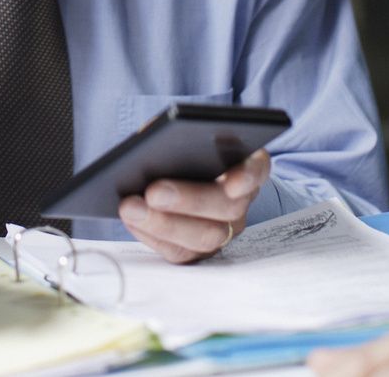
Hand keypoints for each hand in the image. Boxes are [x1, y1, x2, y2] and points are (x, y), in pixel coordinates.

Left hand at [118, 149, 270, 262]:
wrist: (175, 175)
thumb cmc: (180, 150)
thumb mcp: (180, 135)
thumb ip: (173, 135)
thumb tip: (149, 141)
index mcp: (244, 163)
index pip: (257, 169)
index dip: (248, 177)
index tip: (232, 183)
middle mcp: (241, 200)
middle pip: (227, 207)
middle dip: (189, 201)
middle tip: (154, 192)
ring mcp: (224, 230)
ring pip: (206, 237)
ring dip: (164, 223)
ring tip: (130, 207)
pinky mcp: (200, 251)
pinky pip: (182, 253)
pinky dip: (152, 236)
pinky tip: (131, 219)